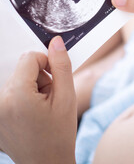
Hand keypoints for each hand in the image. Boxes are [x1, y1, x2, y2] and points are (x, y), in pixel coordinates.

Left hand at [0, 36, 76, 163]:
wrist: (47, 162)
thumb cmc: (59, 133)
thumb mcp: (67, 97)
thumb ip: (62, 66)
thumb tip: (56, 42)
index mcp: (17, 95)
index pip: (30, 57)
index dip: (48, 64)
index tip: (56, 82)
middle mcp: (0, 100)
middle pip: (22, 69)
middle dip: (40, 79)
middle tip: (50, 100)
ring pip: (17, 81)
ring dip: (33, 89)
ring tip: (42, 109)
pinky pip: (11, 93)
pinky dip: (24, 98)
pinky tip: (33, 115)